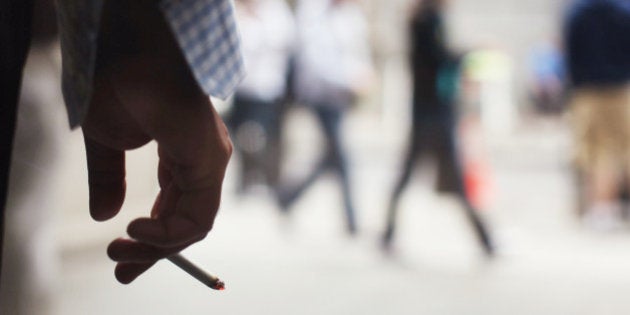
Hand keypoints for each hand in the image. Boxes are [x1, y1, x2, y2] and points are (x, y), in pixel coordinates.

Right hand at [82, 52, 231, 283]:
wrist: (125, 54)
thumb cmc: (119, 85)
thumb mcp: (106, 143)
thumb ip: (109, 180)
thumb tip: (105, 216)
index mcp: (183, 155)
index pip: (175, 208)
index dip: (152, 237)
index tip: (121, 256)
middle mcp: (202, 161)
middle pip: (186, 222)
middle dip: (154, 252)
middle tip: (121, 271)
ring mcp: (210, 161)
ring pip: (193, 225)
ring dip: (157, 248)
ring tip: (119, 252)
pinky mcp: (211, 160)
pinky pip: (198, 215)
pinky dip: (168, 234)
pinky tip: (135, 232)